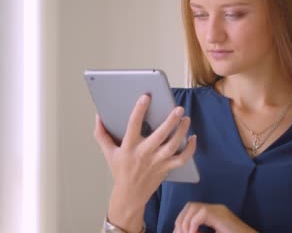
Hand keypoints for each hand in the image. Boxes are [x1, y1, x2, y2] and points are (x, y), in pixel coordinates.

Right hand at [94, 94, 196, 231]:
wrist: (130, 195)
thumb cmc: (120, 171)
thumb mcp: (108, 153)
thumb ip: (102, 134)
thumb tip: (98, 116)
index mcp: (129, 147)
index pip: (133, 125)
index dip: (139, 110)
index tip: (146, 97)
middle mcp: (144, 154)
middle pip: (160, 136)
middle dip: (170, 121)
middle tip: (178, 109)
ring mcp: (157, 162)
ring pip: (172, 146)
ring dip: (181, 131)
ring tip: (185, 119)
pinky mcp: (166, 168)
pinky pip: (182, 159)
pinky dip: (190, 149)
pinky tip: (193, 138)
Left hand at [174, 202, 256, 232]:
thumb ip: (198, 232)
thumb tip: (179, 231)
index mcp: (212, 214)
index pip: (190, 210)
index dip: (181, 220)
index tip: (178, 232)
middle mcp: (215, 208)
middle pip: (189, 206)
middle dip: (181, 221)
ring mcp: (218, 210)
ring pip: (193, 208)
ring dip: (186, 223)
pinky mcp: (220, 214)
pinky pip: (201, 214)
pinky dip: (193, 225)